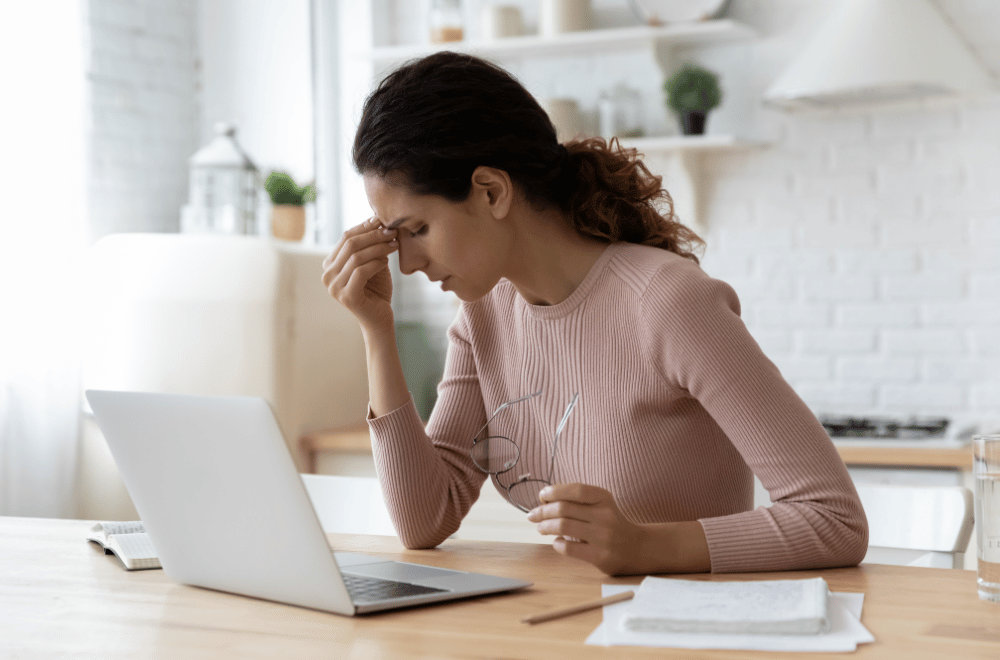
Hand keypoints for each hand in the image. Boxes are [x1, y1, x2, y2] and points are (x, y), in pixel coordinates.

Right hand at [321, 218, 397, 332]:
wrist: (380, 318)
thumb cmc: (377, 290)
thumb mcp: (373, 262)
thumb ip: (370, 245)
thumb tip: (376, 219)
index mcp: (330, 264)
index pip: (346, 237)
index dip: (365, 226)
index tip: (382, 219)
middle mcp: (327, 275)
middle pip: (350, 244)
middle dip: (373, 235)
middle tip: (392, 231)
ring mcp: (334, 287)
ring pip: (356, 257)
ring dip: (378, 247)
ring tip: (394, 244)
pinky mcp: (346, 296)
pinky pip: (361, 271)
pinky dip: (376, 263)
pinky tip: (387, 261)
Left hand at [526, 483, 649, 575]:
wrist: (636, 548)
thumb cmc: (610, 523)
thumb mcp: (600, 505)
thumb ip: (577, 501)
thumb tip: (543, 501)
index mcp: (605, 499)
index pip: (576, 490)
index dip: (554, 491)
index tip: (542, 495)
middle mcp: (605, 516)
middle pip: (564, 509)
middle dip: (543, 511)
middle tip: (533, 515)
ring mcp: (604, 537)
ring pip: (563, 527)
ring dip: (545, 526)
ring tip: (540, 528)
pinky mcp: (601, 557)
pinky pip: (569, 548)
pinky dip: (557, 544)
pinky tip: (557, 542)